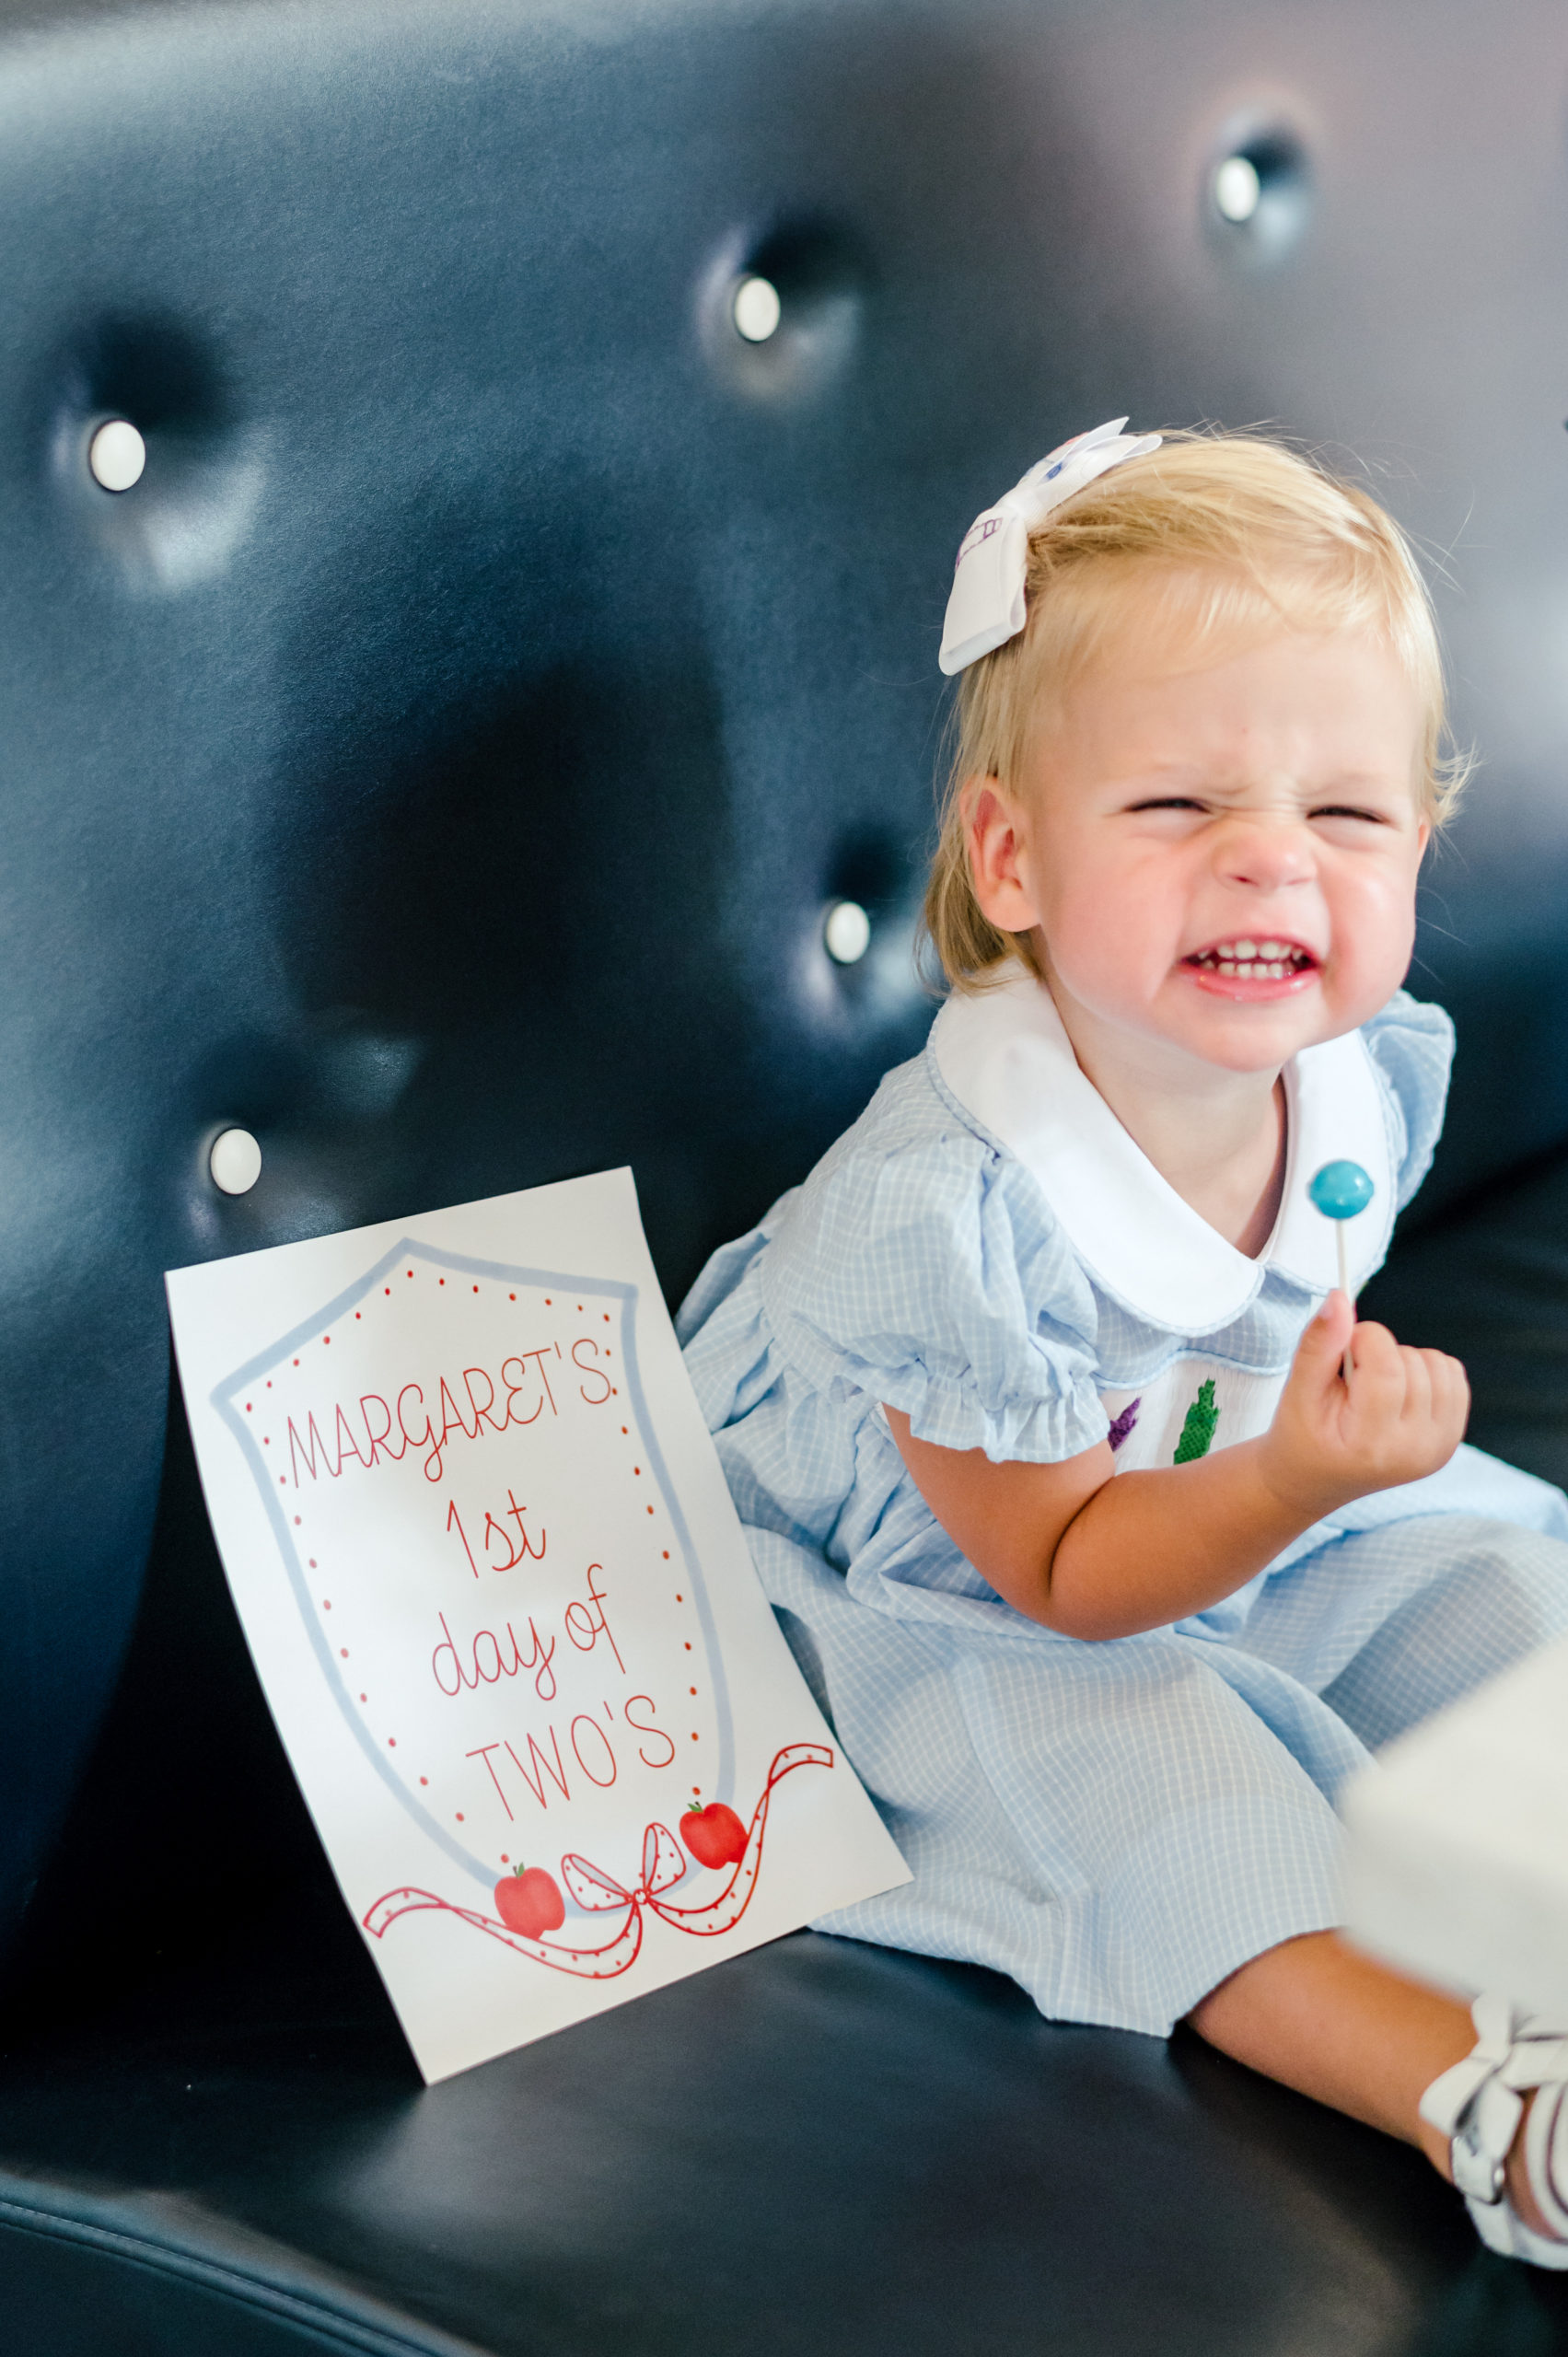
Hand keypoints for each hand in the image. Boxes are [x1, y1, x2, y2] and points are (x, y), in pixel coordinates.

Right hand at [1259, 1291, 1469, 1522]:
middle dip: (1379, 1354)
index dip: (1363, 1339)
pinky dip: (1425, 1372)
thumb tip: (1340, 1297)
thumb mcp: (1297, 1390)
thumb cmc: (1300, 1433)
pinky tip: (1397, 1393)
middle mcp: (1414, 1450)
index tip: (1341, 1348)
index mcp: (1371, 1443)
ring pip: (1438, 1364)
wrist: (1314, 1480)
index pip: (1387, 1367)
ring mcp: (1438, 1447)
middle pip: (1412, 1363)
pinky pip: (1453, 1376)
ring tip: (1372, 1390)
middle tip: (1351, 1384)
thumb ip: (1318, 1344)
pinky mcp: (1450, 1440)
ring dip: (1403, 1362)